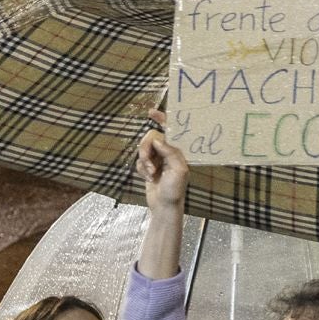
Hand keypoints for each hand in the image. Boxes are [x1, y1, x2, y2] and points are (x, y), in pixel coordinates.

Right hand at [136, 111, 189, 279]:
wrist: (163, 206)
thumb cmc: (175, 190)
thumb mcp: (178, 170)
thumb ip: (170, 153)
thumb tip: (159, 140)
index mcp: (177, 151)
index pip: (170, 130)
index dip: (162, 120)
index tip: (151, 113)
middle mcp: (168, 152)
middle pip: (151, 138)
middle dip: (147, 150)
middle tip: (149, 165)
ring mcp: (157, 159)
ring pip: (143, 149)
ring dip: (144, 162)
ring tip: (150, 174)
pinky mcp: (148, 166)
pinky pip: (139, 160)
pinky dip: (141, 169)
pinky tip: (148, 178)